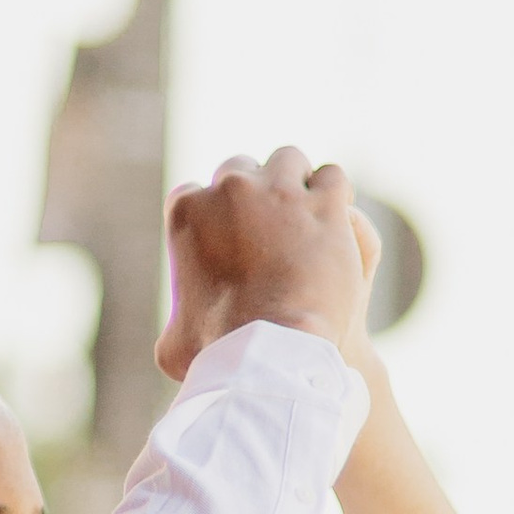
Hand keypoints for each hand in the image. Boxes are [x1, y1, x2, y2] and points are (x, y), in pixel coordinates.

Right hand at [157, 148, 378, 378]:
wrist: (274, 349)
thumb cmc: (220, 353)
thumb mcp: (175, 344)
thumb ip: (176, 325)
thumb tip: (177, 334)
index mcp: (187, 212)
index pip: (195, 192)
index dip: (216, 213)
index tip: (232, 235)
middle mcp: (229, 189)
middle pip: (241, 168)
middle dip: (255, 191)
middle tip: (274, 224)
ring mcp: (279, 190)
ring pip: (288, 160)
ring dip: (297, 181)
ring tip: (309, 211)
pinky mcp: (324, 203)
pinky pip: (332, 177)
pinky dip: (336, 193)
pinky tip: (338, 216)